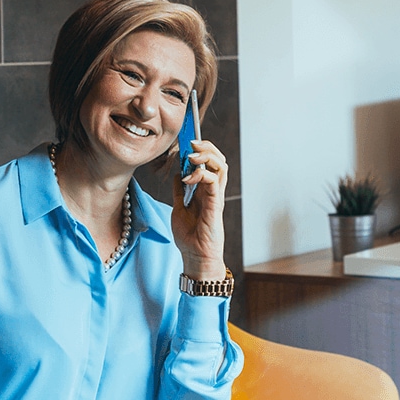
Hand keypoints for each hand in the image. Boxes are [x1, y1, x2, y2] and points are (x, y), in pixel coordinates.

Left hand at [171, 140, 227, 280]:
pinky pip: (214, 182)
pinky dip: (201, 174)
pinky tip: (188, 177)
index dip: (201, 150)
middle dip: (206, 147)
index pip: (209, 163)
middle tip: (191, 144)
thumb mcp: (179, 208)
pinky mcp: (215, 205)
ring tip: (191, 156)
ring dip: (206, 156)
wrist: (194, 256)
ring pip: (221, 166)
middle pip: (218, 160)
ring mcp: (216, 197)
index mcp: (205, 191)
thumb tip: (177, 174)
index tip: (186, 143)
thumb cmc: (189, 237)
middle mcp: (213, 191)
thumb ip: (180, 191)